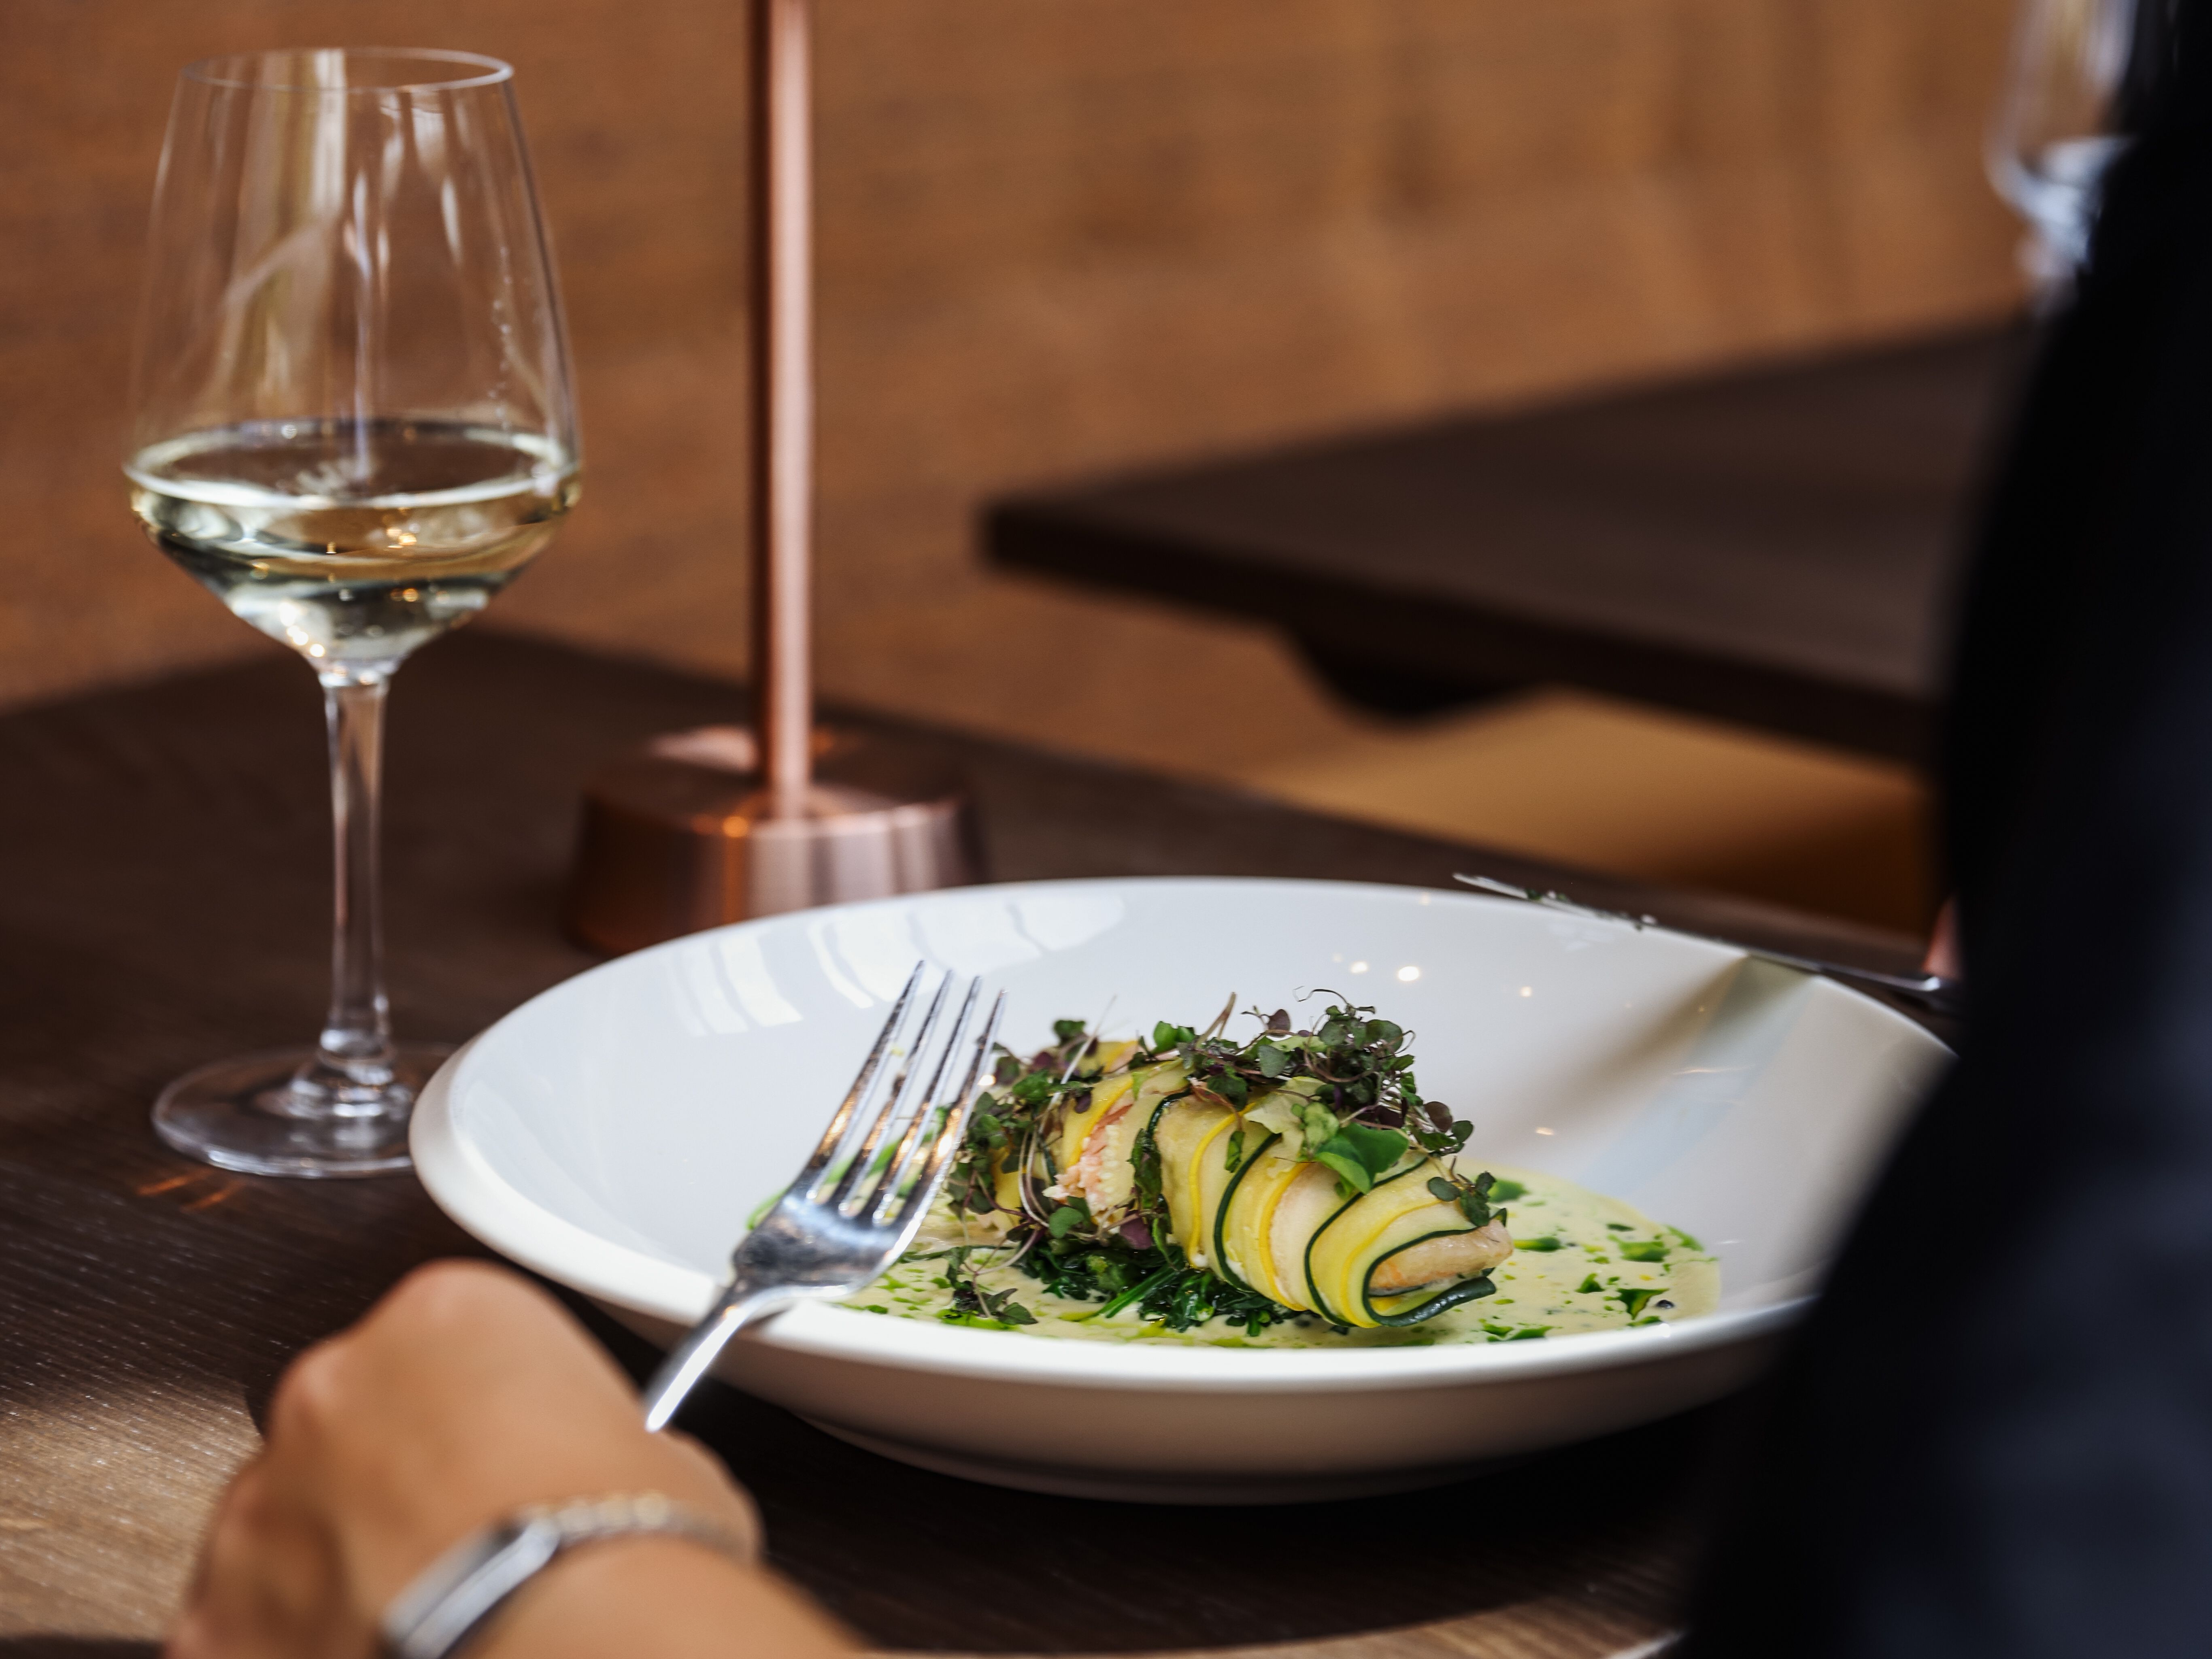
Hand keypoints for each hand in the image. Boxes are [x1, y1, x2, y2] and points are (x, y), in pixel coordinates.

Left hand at [171, 1259, 851, 1658]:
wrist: (564, 1642)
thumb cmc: (616, 1549)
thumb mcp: (657, 1451)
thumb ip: (588, 1441)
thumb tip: (586, 1488)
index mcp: (443, 1315)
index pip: (446, 1341)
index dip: (487, 1411)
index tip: (513, 1456)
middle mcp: (335, 1386)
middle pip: (353, 1422)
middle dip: (394, 1480)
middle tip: (469, 1541)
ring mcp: (263, 1500)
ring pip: (286, 1523)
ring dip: (335, 1563)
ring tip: (422, 1616)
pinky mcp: (216, 1614)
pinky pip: (245, 1623)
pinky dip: (293, 1638)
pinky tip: (371, 1650)